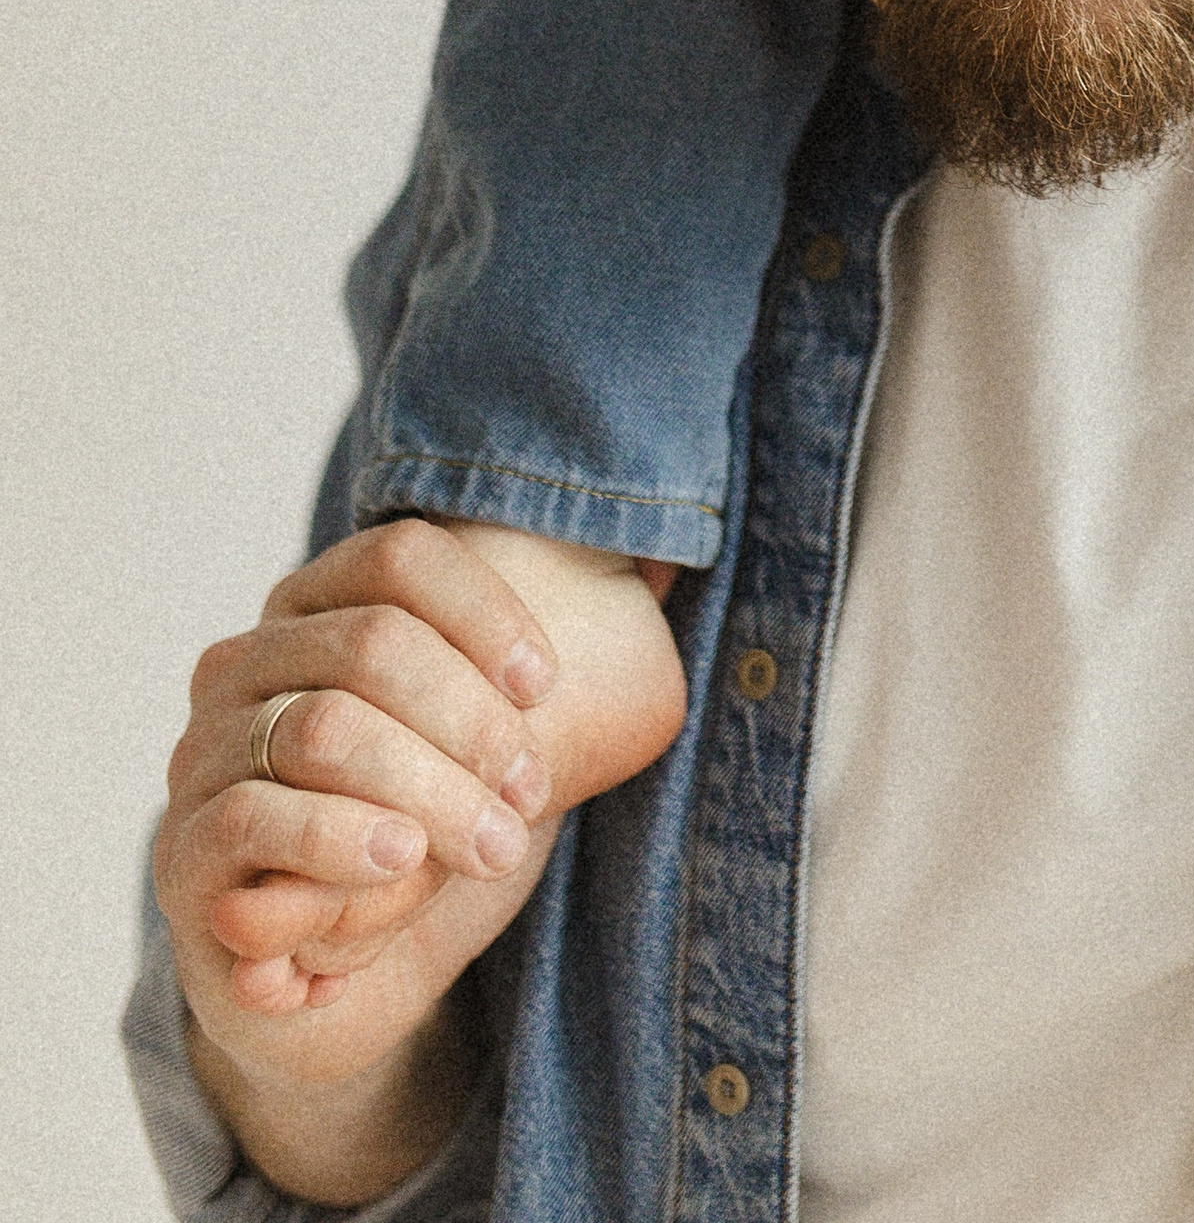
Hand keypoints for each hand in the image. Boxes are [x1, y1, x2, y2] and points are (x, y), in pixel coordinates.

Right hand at [156, 522, 564, 1098]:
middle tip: (531, 797)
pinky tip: (401, 866)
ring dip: (430, 790)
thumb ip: (554, 663)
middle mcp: (249, 661)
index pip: (402, 556)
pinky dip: (343, 843)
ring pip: (326, 727)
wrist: (347, 978)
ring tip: (492, 845)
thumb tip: (666, 566)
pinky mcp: (187, 850)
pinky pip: (257, 818)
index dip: (486, 611)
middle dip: (474, 722)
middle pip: (374, 643)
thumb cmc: (434, 831)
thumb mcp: (499, 742)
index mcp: (319, 606)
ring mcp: (206, 751)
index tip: (549, 684)